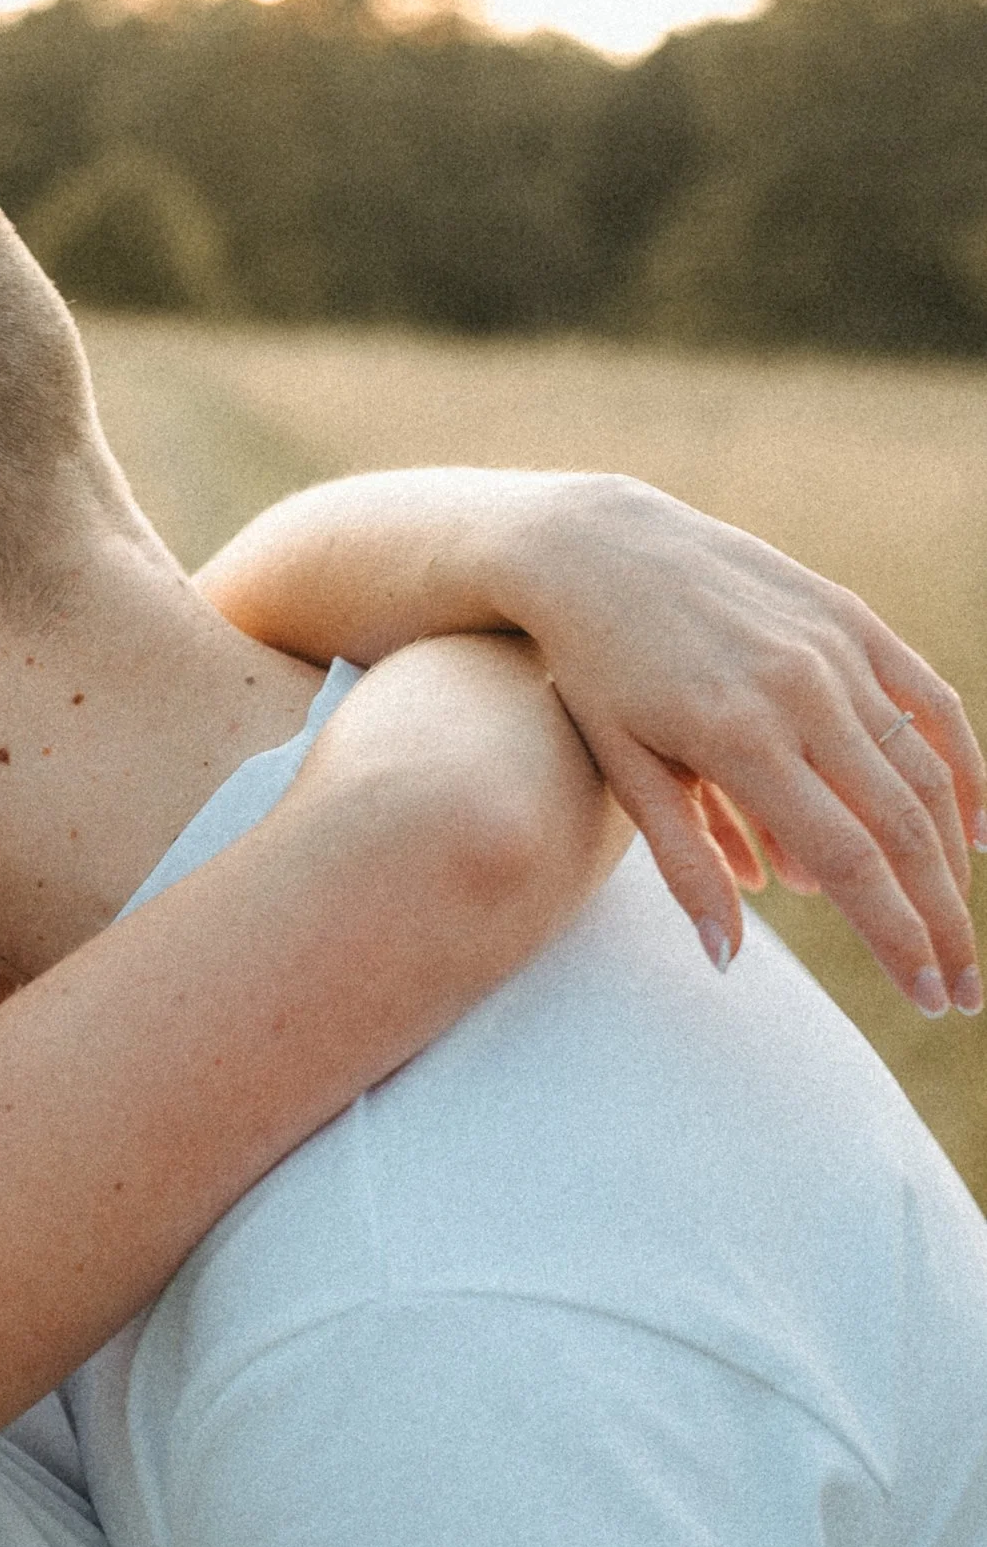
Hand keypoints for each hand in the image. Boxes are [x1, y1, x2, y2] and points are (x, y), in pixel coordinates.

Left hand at [514, 477, 982, 1013]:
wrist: (597, 548)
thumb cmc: (597, 673)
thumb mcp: (624, 772)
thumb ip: (686, 866)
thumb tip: (728, 963)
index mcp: (741, 739)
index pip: (848, 861)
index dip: (897, 937)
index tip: (929, 998)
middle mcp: (802, 692)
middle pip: (901, 828)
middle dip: (939, 920)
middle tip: (961, 991)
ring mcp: (835, 650)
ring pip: (925, 770)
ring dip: (952, 860)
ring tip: (958, 926)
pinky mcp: (852, 618)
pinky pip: (929, 700)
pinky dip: (963, 766)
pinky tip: (975, 829)